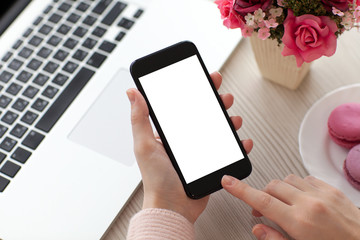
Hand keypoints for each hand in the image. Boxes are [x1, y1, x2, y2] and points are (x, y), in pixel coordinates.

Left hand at [127, 72, 252, 223]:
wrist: (172, 207)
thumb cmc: (156, 179)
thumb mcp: (144, 144)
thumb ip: (139, 118)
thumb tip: (132, 92)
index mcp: (169, 133)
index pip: (184, 106)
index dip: (196, 90)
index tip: (205, 78)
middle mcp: (185, 140)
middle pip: (204, 115)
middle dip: (216, 103)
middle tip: (223, 96)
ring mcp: (199, 152)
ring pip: (218, 130)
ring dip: (229, 121)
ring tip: (234, 119)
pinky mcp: (210, 164)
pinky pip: (227, 151)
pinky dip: (237, 145)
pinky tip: (242, 141)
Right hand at [222, 174, 359, 239]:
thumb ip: (275, 239)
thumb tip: (258, 229)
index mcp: (299, 222)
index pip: (261, 201)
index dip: (241, 190)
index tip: (229, 182)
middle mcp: (310, 203)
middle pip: (272, 186)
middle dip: (263, 195)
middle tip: (263, 210)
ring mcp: (323, 195)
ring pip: (288, 179)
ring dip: (280, 190)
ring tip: (284, 205)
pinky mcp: (333, 190)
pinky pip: (307, 178)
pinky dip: (299, 186)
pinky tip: (302, 198)